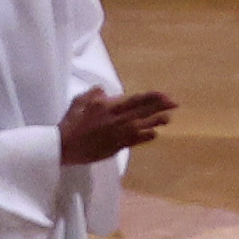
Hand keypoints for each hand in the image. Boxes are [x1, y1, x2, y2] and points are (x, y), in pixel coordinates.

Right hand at [58, 92, 179, 168]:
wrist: (62, 146)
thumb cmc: (70, 123)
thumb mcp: (79, 102)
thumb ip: (93, 94)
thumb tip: (103, 90)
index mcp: (109, 107)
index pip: (136, 100)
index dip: (152, 97)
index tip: (165, 95)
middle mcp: (116, 120)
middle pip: (142, 112)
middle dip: (160, 107)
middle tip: (175, 104)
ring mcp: (116, 134)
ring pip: (141, 126)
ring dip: (155, 122)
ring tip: (168, 119)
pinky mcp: (114, 147)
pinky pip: (133, 141)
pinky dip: (144, 137)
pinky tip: (154, 134)